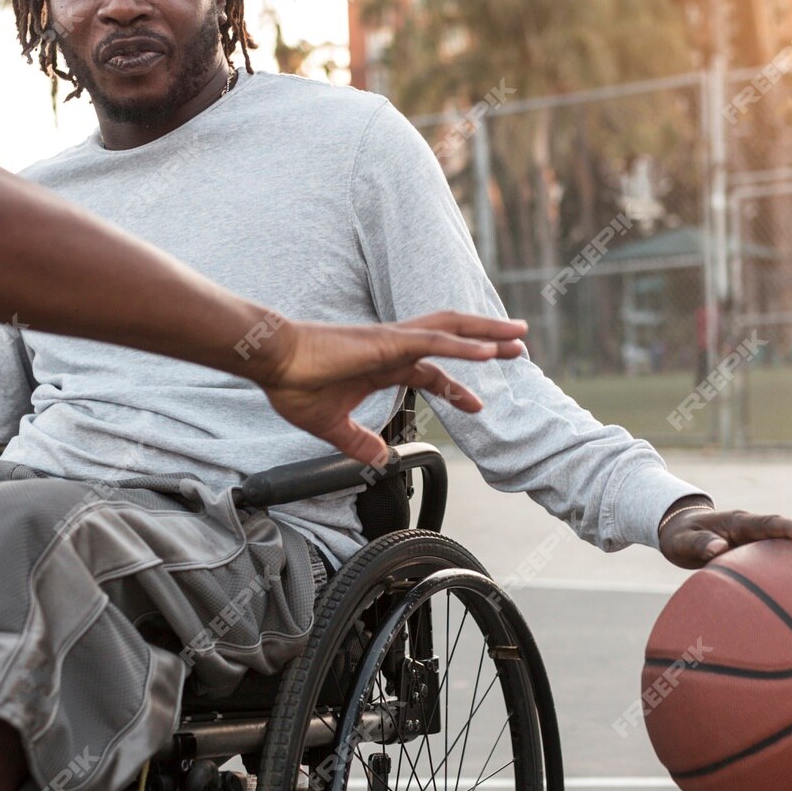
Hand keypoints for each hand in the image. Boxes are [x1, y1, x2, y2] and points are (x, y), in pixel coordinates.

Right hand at [254, 312, 526, 465]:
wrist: (271, 361)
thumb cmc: (294, 384)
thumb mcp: (332, 425)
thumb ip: (358, 442)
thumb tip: (380, 459)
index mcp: (382, 364)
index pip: (430, 371)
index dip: (456, 387)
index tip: (478, 406)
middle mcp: (393, 346)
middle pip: (453, 340)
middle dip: (488, 343)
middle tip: (520, 346)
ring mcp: (392, 341)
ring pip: (452, 331)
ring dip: (487, 334)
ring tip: (519, 336)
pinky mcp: (386, 342)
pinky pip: (434, 343)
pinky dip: (463, 347)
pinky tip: (488, 352)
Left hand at [658, 500, 791, 569]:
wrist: (683, 527)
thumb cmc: (681, 536)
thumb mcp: (682, 540)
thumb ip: (699, 543)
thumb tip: (718, 548)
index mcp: (742, 522)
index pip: (771, 523)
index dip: (789, 528)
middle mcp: (764, 528)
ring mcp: (772, 541)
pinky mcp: (774, 554)